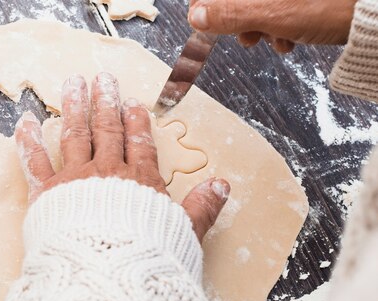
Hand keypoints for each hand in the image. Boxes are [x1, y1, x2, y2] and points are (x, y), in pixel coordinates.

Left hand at [15, 72, 230, 241]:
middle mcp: (107, 173)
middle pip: (107, 131)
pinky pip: (36, 162)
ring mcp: (75, 180)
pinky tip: (25, 121)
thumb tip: (222, 185)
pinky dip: (29, 141)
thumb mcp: (184, 233)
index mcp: (139, 181)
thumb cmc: (147, 257)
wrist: (107, 274)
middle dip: (106, 103)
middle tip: (103, 79)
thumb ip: (201, 208)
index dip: (136, 121)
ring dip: (75, 108)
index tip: (133, 102)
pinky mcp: (47, 194)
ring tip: (74, 83)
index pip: (138, 143)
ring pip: (75, 135)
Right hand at [188, 0, 356, 52]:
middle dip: (238, 19)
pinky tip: (290, 38)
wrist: (372, 14)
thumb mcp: (270, 13)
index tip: (202, 22)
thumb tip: (196, 17)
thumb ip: (229, 14)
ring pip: (258, 4)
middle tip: (246, 38)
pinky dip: (280, 23)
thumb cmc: (327, 5)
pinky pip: (279, 6)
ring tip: (273, 40)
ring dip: (260, 26)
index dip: (205, 3)